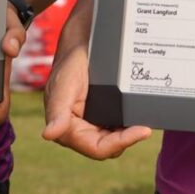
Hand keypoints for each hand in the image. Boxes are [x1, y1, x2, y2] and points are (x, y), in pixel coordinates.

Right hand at [43, 37, 151, 159]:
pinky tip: (140, 115)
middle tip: (146, 127)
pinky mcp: (104, 114)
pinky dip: (129, 123)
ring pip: (115, 139)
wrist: (82, 45)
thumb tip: (48, 134)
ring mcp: (93, 123)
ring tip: (144, 122)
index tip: (142, 131)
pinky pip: (118, 126)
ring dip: (129, 134)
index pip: (97, 148)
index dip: (120, 144)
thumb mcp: (64, 86)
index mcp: (67, 130)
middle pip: (109, 147)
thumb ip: (58, 111)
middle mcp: (80, 130)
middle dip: (127, 140)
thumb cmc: (70, 64)